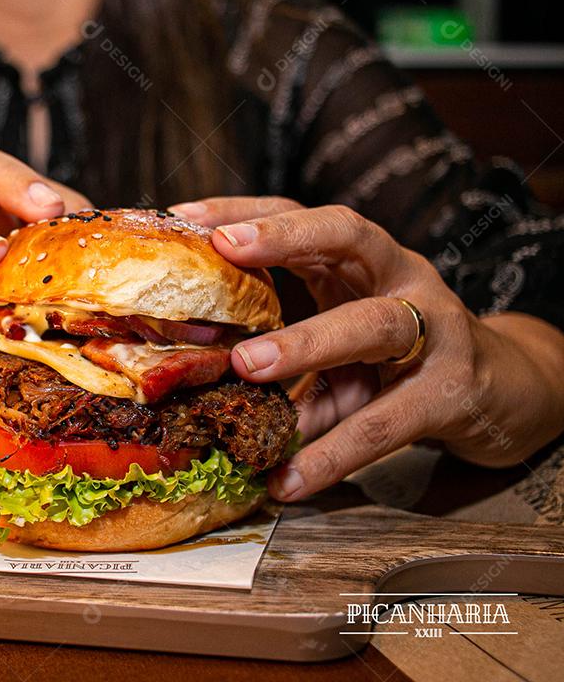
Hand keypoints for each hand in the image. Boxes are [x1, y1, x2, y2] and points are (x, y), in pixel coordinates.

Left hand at [171, 197, 563, 501]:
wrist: (502, 392)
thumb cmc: (400, 361)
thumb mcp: (341, 344)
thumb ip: (283, 356)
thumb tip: (196, 384)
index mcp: (364, 260)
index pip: (304, 217)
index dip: (247, 209)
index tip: (186, 214)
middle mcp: (402, 278)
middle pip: (348, 235)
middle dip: (284, 238)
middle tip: (223, 248)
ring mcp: (434, 330)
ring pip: (372, 324)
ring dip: (306, 343)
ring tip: (247, 367)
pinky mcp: (450, 393)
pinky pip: (385, 423)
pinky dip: (332, 454)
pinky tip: (288, 479)